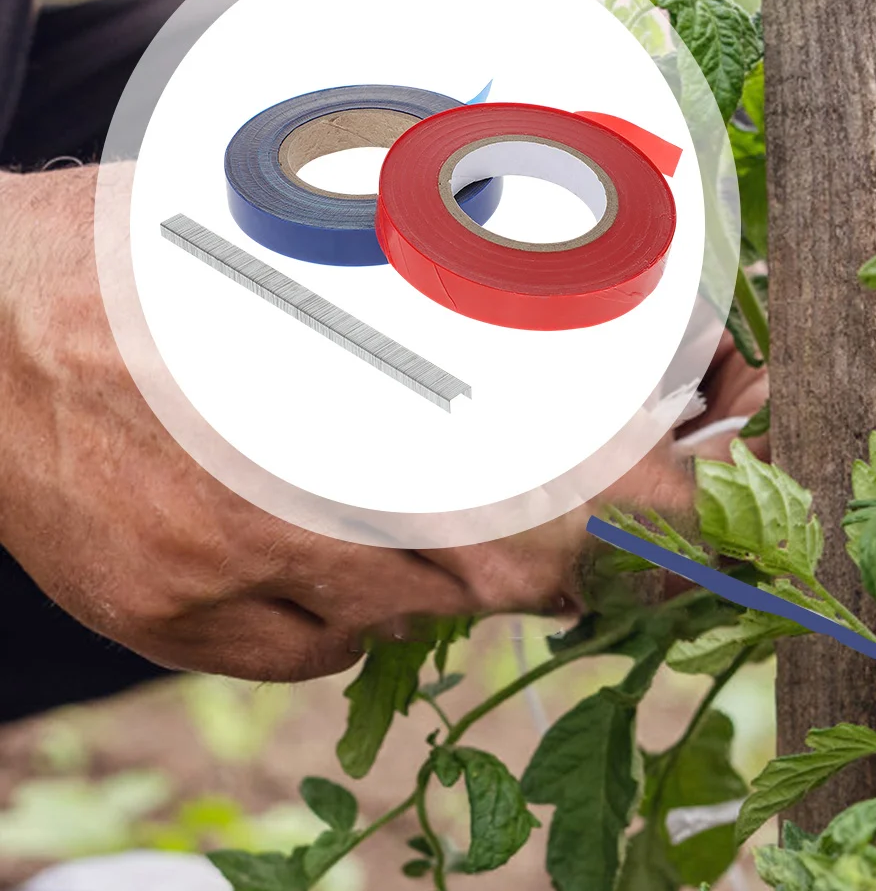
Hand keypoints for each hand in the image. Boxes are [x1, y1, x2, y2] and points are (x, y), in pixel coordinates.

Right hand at [0, 165, 738, 682]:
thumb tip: (599, 332)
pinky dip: (337, 615)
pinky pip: (315, 656)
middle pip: (507, 570)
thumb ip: (452, 297)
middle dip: (552, 549)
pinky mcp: (168, 620)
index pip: (564, 470)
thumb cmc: (162, 258)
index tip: (697, 520)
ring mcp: (233, 563)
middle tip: (552, 518)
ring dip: (435, 570)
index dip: (654, 509)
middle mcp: (305, 480)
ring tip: (377, 495)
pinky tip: (292, 547)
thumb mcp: (314, 235)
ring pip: (415, 615)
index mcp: (362, 373)